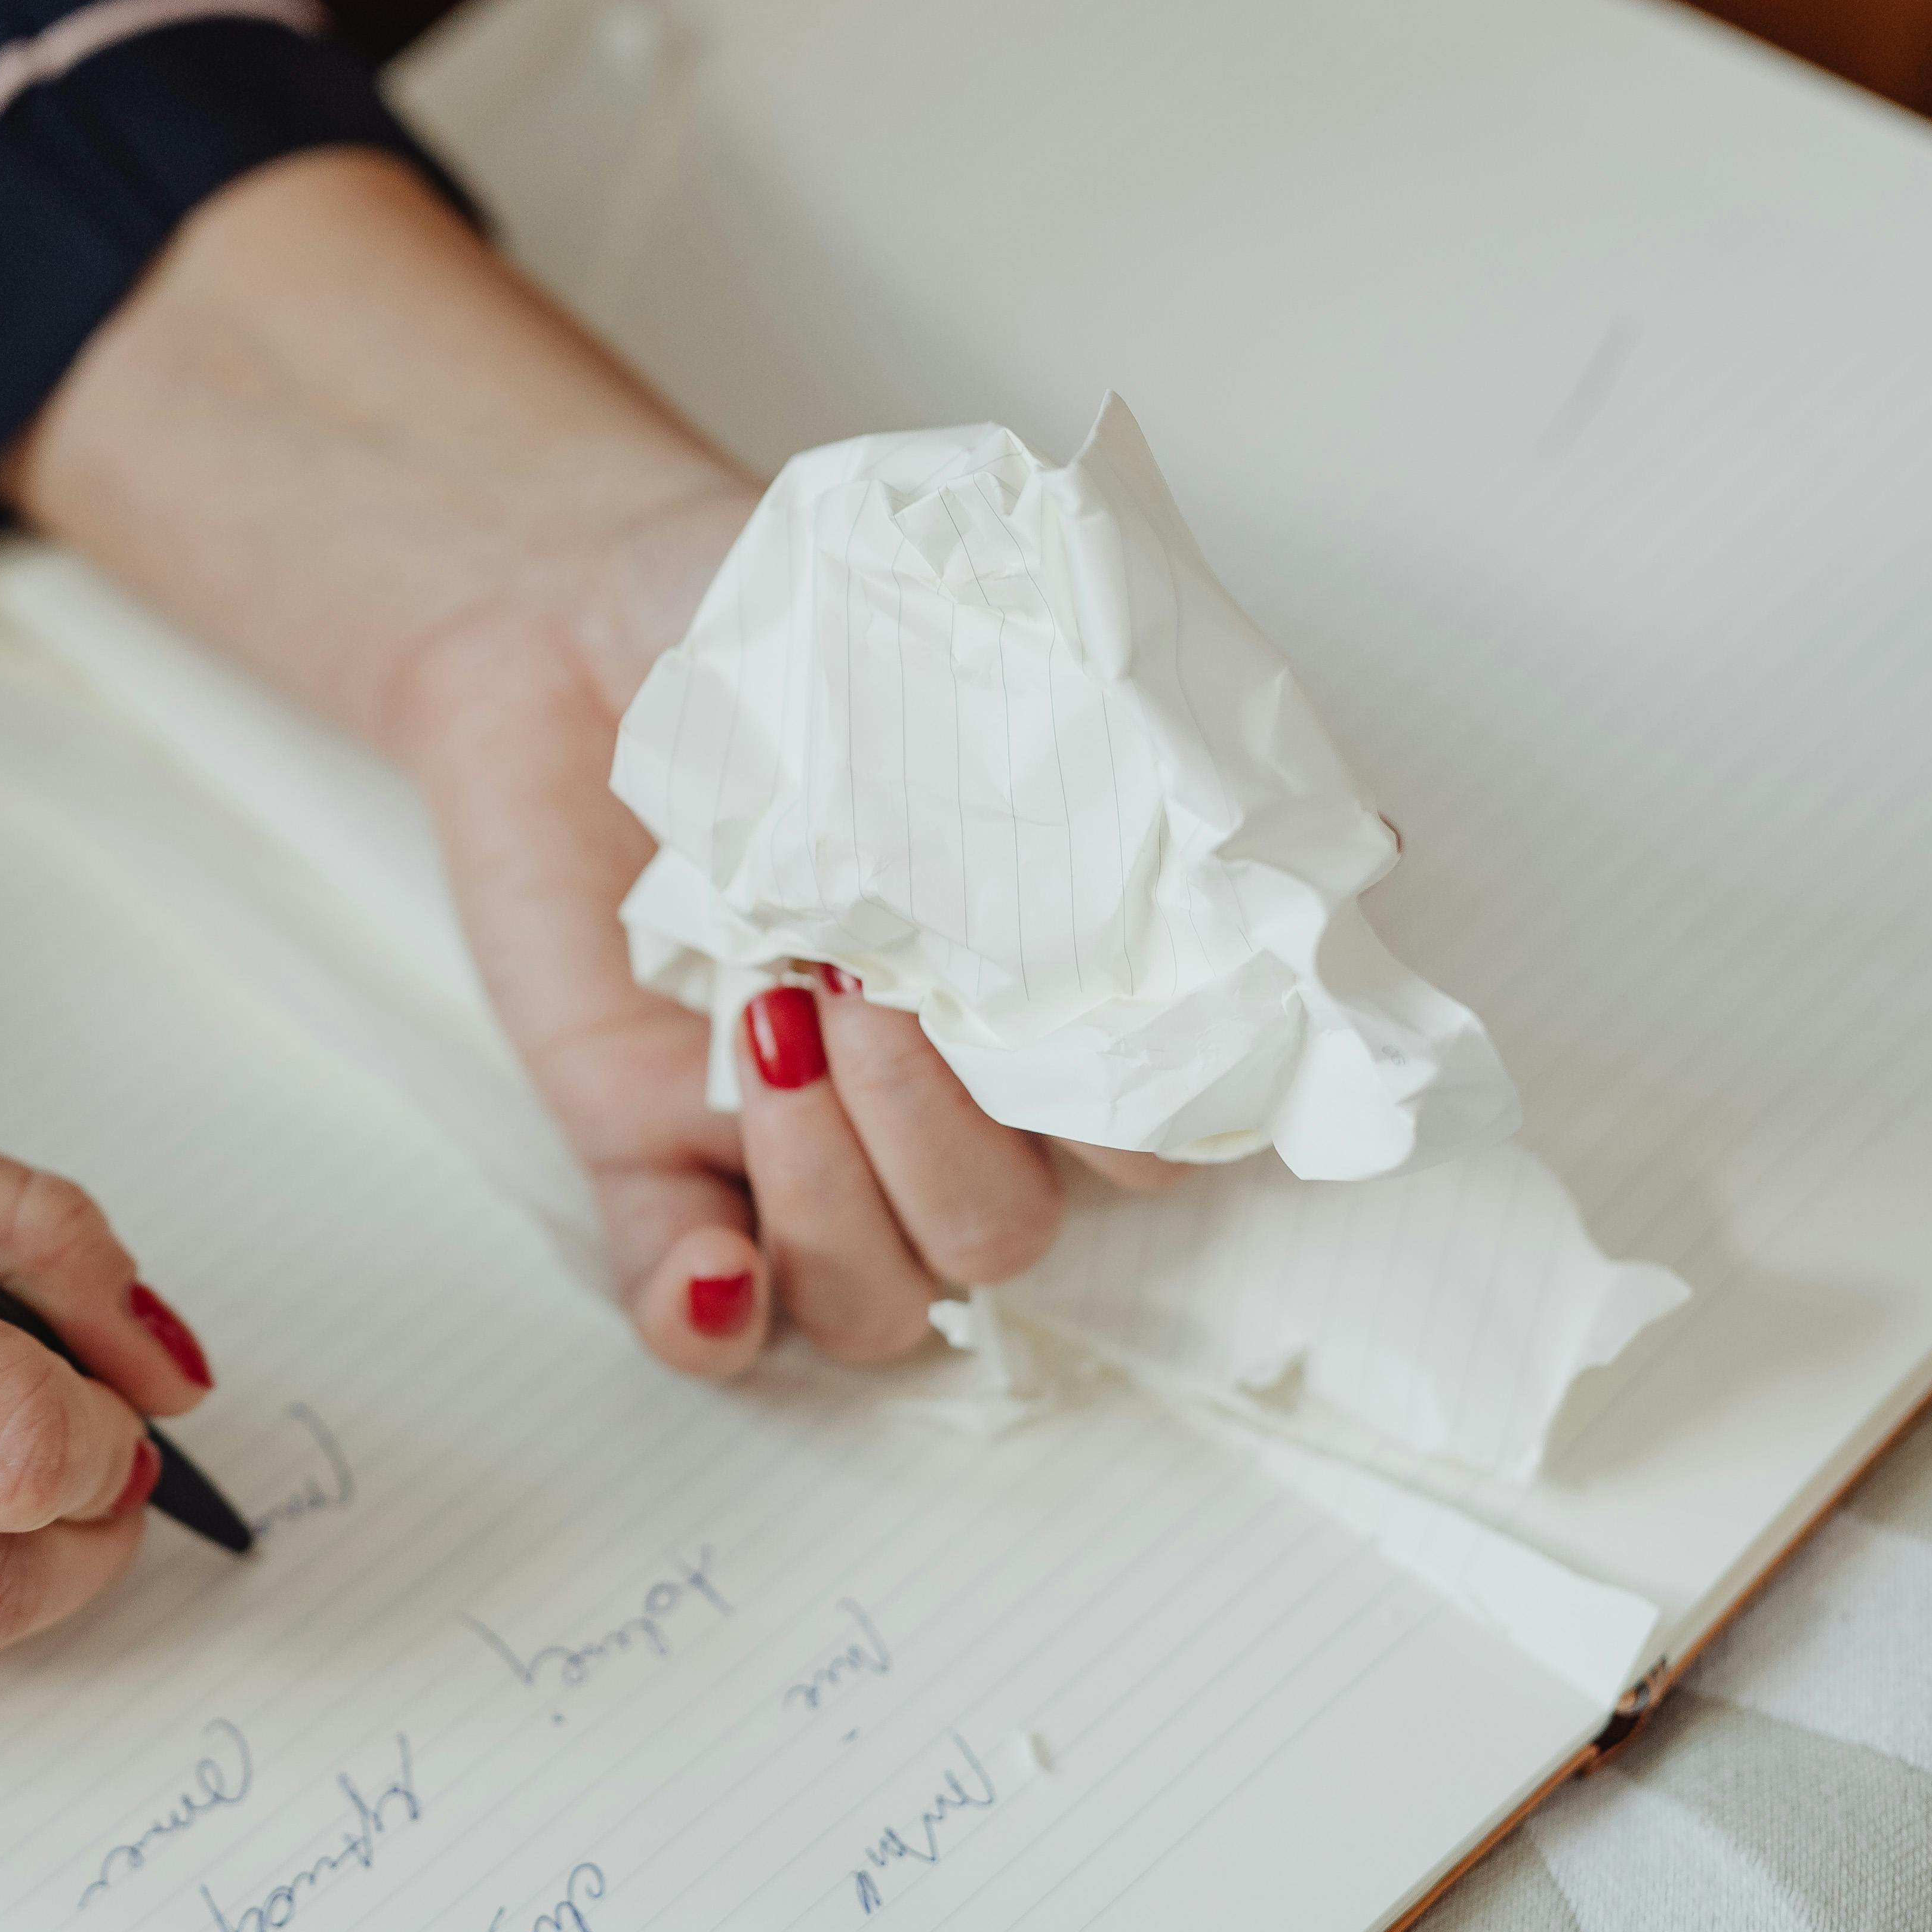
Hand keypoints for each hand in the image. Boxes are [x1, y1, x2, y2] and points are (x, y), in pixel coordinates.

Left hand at [392, 587, 1181, 1375]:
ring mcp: (797, 1141)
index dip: (1129, 1103)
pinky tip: (712, 1260)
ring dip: (835, 1197)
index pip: (1157, 1141)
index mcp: (1049, 995)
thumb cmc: (785, 625)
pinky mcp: (654, 1155)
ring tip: (766, 1027)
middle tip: (853, 970)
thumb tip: (1359, 838)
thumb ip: (1117, 740)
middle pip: (1004, 1235)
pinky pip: (702, 1321)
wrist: (572, 610)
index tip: (1060, 978)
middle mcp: (941, 1098)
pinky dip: (709, 1318)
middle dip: (943, 1131)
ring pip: (879, 1295)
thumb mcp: (960, 652)